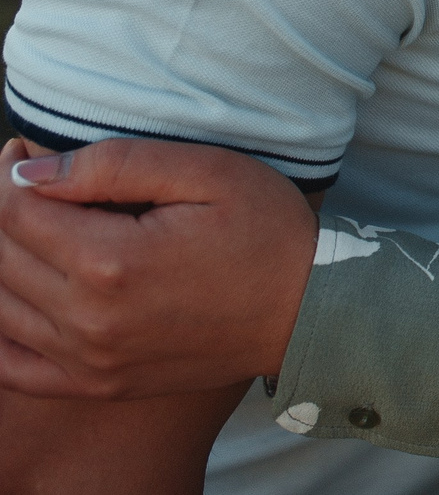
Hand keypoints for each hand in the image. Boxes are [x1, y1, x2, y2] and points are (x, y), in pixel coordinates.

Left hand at [0, 136, 317, 398]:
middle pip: (2, 258)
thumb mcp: (207, 173)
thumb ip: (115, 165)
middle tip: (31, 180)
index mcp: (112, 262)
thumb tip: (29, 172)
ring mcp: (91, 360)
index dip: (9, 174)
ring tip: (37, 227)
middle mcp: (89, 320)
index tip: (23, 150)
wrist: (311, 309)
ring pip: (0, 307)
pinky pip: (13, 367)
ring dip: (4, 262)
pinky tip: (20, 296)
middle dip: (6, 212)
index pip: (17, 213)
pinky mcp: (100, 385)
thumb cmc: (267, 231)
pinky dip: (1, 330)